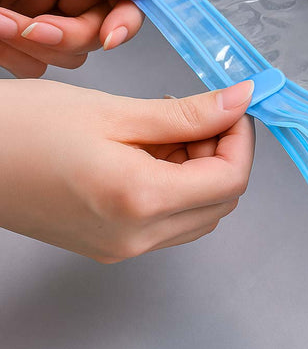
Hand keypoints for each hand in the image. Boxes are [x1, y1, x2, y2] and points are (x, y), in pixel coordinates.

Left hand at [0, 0, 163, 77]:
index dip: (122, 19)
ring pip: (70, 56)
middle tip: (31, 25)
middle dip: (64, 32)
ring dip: (34, 44)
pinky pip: (40, 67)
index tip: (111, 37)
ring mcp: (37, 17)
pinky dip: (15, 56)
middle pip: (95, 30)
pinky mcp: (18, 44)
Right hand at [0, 78, 254, 262]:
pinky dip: (176, 186)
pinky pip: (169, 220)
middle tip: (201, 116)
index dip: (242, 140)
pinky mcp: (113, 244)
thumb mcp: (114, 111)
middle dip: (223, 154)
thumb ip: (187, 114)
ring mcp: (125, 246)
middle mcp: (137, 236)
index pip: (230, 180)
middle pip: (220, 201)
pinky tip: (152, 154)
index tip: (234, 109)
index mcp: (140, 200)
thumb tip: (239, 102)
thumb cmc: (24, 130)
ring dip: (200, 171)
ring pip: (198, 213)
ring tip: (169, 132)